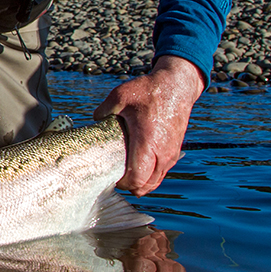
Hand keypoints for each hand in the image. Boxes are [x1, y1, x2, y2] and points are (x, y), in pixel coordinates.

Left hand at [93, 55, 204, 195]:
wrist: (177, 85)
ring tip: (126, 174)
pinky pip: (163, 172)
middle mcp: (162, 152)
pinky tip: (140, 168)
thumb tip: (93, 121)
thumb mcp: (119, 96)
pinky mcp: (175, 151)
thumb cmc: (149, 91)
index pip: (137, 178)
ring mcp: (171, 153)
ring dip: (141, 183)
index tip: (111, 177)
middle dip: (130, 186)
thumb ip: (103, 111)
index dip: (123, 183)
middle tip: (115, 177)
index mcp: (147, 142)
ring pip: (156, 181)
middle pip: (146, 186)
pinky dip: (151, 176)